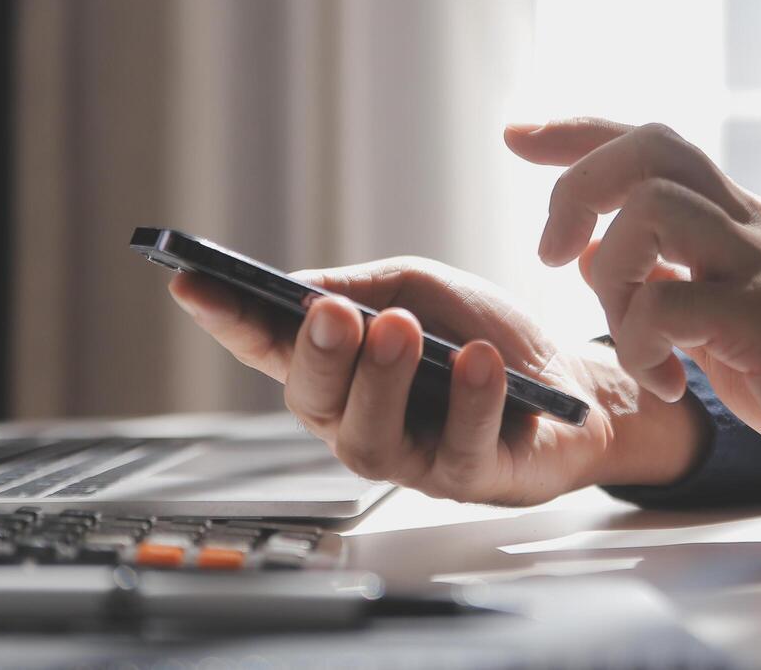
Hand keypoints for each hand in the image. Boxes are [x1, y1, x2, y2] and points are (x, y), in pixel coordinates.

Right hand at [168, 256, 709, 505]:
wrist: (570, 383)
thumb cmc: (480, 336)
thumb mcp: (420, 290)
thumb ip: (365, 288)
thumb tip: (302, 291)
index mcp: (339, 368)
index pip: (269, 346)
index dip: (226, 321)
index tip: (190, 283)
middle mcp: (358, 418)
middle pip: (313, 399)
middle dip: (317, 354)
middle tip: (330, 312)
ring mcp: (409, 455)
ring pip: (370, 436)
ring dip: (382, 379)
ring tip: (399, 329)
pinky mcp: (466, 477)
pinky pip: (457, 446)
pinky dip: (468, 399)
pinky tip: (477, 362)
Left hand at [506, 118, 760, 514]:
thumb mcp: (717, 313)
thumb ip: (660, 274)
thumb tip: (586, 248)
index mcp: (734, 219)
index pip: (651, 140)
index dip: (577, 130)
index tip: (516, 135)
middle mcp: (749, 224)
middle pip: (652, 146)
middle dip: (578, 186)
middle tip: (548, 254)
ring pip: (655, 209)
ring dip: (612, 277)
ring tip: (630, 338)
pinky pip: (674, 304)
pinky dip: (643, 345)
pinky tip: (663, 385)